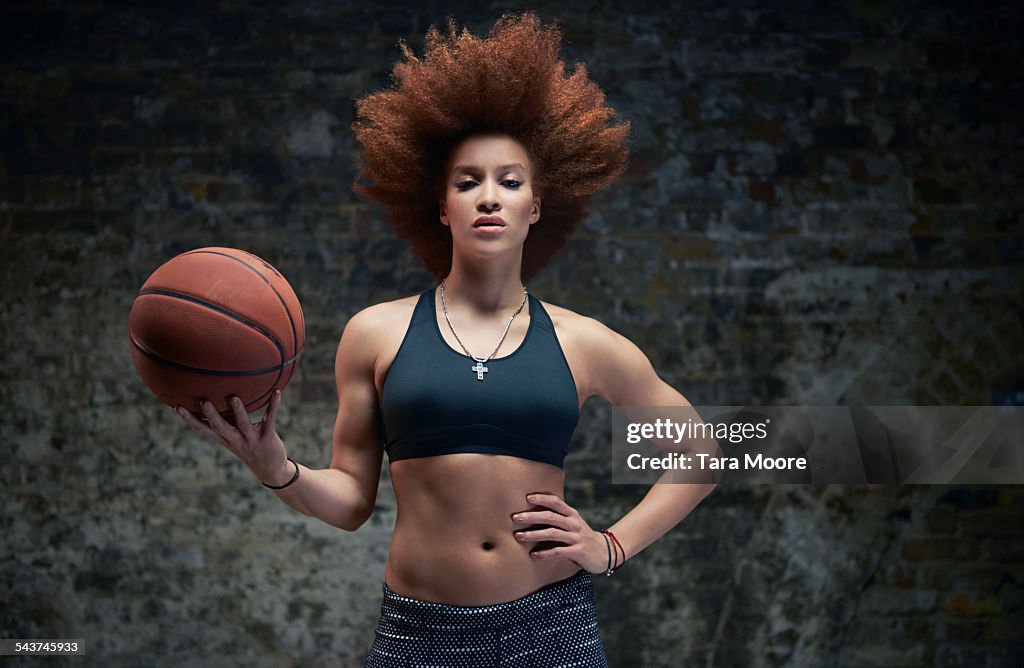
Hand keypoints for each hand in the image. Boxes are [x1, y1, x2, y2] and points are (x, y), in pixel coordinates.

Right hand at [175, 391, 290, 485]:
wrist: (270, 469)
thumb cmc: (248, 446)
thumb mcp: (233, 437)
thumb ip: (225, 422)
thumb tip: (216, 399)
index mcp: (224, 439)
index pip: (203, 429)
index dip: (190, 419)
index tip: (176, 407)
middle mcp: (235, 439)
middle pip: (220, 427)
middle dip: (211, 415)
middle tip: (204, 401)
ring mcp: (251, 439)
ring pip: (243, 424)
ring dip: (238, 411)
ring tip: (234, 397)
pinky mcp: (268, 436)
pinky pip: (270, 418)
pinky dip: (273, 405)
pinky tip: (277, 392)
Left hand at [511, 493, 609, 574]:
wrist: (605, 552)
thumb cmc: (582, 536)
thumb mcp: (573, 523)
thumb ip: (558, 517)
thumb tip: (533, 512)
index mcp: (572, 514)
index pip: (556, 502)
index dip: (542, 498)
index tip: (527, 498)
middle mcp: (573, 523)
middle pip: (550, 517)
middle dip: (531, 516)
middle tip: (515, 518)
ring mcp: (576, 537)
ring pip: (552, 533)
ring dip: (534, 534)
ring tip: (519, 536)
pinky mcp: (578, 551)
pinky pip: (559, 551)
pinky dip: (545, 553)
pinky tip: (533, 555)